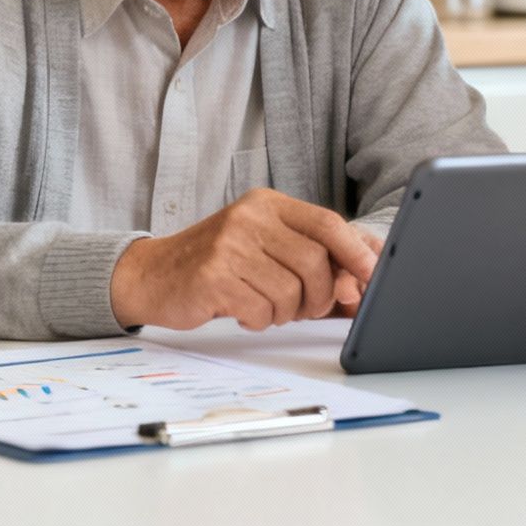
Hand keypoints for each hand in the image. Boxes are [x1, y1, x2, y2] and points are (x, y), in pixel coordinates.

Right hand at [109, 189, 379, 331]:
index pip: (326, 223)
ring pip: (290, 291)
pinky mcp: (213, 276)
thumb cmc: (219, 263)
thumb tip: (364, 274)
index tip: (372, 274)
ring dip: (285, 312)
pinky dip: (259, 321)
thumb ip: (311, 253)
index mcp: (267, 204)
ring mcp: (229, 245)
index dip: (355, 251)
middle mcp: (249, 218)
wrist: (153, 275)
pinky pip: (261, 310)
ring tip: (265, 307)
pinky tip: (243, 312)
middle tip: (304, 307)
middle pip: (315, 261)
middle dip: (319, 295)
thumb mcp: (264, 244)